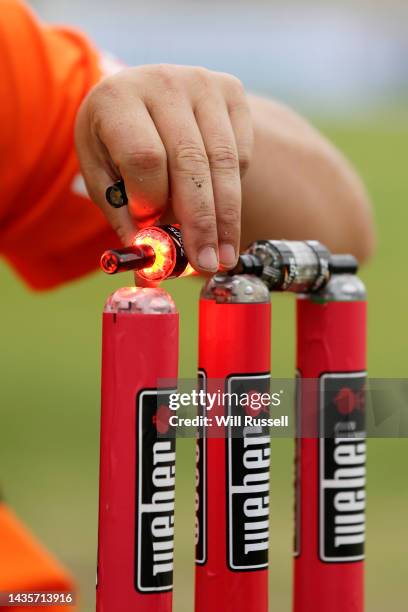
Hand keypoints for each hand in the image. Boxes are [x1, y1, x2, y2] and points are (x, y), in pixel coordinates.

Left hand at [75, 64, 252, 272]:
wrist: (141, 97)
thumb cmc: (115, 145)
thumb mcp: (103, 177)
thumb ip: (125, 219)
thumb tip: (151, 271)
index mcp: (116, 99)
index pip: (144, 158)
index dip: (151, 199)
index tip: (153, 229)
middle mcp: (162, 82)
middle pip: (191, 163)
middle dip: (200, 223)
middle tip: (206, 264)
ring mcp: (201, 82)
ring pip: (224, 162)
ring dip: (226, 217)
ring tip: (224, 256)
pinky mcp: (231, 91)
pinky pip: (241, 153)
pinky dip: (232, 187)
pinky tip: (220, 207)